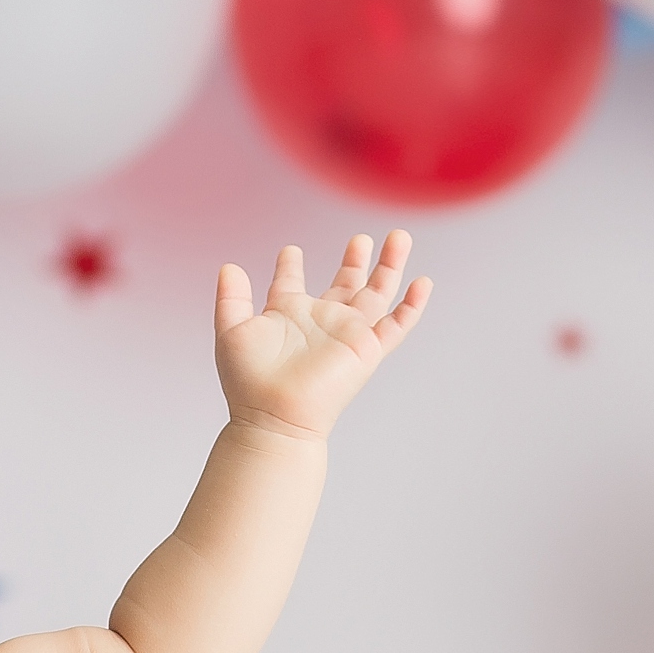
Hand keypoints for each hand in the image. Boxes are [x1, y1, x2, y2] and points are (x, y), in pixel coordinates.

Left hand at [212, 230, 428, 446]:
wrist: (275, 416)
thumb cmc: (249, 382)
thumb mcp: (232, 330)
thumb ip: (231, 297)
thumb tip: (229, 266)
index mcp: (288, 314)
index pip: (293, 283)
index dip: (290, 266)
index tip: (290, 251)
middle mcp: (321, 322)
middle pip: (346, 283)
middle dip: (355, 260)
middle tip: (361, 239)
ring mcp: (347, 333)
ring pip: (377, 292)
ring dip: (390, 265)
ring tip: (400, 236)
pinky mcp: (367, 349)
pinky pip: (397, 324)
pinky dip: (413, 305)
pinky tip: (424, 282)